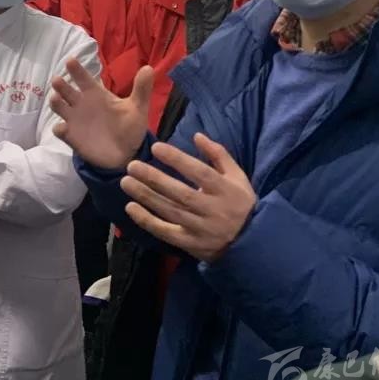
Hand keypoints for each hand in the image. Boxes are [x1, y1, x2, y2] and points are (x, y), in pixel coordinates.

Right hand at [50, 59, 152, 168]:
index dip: (76, 69)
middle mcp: (82, 104)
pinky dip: (59, 129)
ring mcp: (75, 120)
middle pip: (66, 90)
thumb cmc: (130, 127)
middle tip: (57, 80)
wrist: (127, 153)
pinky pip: (61, 131)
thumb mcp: (138, 108)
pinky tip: (62, 128)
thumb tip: (149, 68)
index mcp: (96, 94)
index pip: (83, 78)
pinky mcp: (72, 137)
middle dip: (60, 85)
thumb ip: (141, 89)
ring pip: (59, 107)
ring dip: (56, 103)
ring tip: (56, 99)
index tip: (70, 60)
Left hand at [119, 133, 255, 262]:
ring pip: (170, 211)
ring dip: (146, 196)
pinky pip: (166, 232)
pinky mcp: (191, 244)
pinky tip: (131, 207)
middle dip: (154, 179)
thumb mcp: (237, 177)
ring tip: (126, 182)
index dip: (178, 160)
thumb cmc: (240, 203)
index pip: (200, 172)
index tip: (157, 147)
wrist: (252, 243)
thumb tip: (197, 136)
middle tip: (132, 165)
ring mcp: (201, 229)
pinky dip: (147, 221)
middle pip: (181, 193)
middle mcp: (213, 210)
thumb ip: (218, 155)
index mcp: (225, 190)